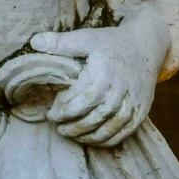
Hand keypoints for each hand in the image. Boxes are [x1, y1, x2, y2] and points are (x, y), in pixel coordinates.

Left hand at [30, 11, 168, 147]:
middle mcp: (122, 90)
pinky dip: (106, 140)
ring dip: (88, 136)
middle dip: (74, 126)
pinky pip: (124, 133)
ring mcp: (134, 103)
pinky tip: (91, 138)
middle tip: (57, 127)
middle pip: (96, 117)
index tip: (51, 114)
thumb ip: (61, 42)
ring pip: (110, 128)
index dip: (66, 109)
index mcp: (106, 72)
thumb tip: (34, 42)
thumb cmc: (110, 43)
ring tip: (70, 134)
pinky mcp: (141, 112)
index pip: (85, 98)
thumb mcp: (87, 37)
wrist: (145, 46)